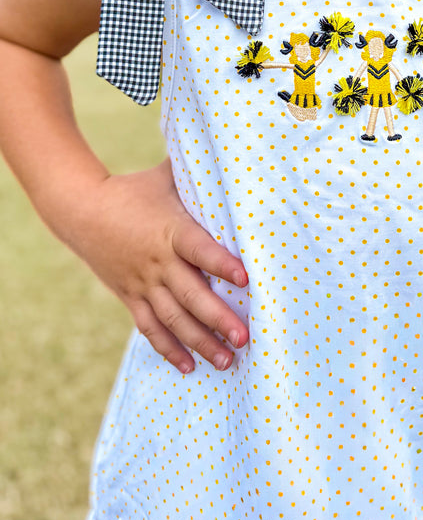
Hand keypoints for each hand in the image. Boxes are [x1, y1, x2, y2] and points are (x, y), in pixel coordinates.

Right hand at [73, 160, 248, 373]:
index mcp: (170, 230)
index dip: (221, 263)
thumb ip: (198, 172)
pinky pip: (149, 327)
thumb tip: (230, 153)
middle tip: (245, 338)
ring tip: (227, 361)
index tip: (245, 278)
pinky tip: (189, 366)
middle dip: (218, 319)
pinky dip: (168, 348)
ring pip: (173, 319)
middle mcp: (157, 261)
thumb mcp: (166, 177)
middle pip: (190, 295)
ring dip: (200, 341)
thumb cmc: (134, 190)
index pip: (199, 249)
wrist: (80, 210)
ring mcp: (142, 283)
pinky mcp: (130, 297)